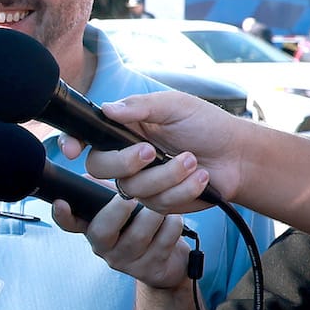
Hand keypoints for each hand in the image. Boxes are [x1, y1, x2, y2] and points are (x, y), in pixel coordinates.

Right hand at [52, 191, 192, 289]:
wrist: (170, 261)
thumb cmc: (142, 223)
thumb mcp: (122, 204)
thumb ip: (106, 188)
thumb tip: (94, 160)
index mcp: (93, 228)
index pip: (69, 224)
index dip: (63, 215)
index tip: (61, 204)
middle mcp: (104, 247)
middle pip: (102, 230)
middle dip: (119, 209)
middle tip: (133, 196)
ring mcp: (126, 261)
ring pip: (140, 232)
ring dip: (156, 213)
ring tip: (164, 203)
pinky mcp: (150, 270)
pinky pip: (165, 238)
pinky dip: (173, 223)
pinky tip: (174, 220)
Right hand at [63, 90, 248, 211]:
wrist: (238, 157)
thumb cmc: (208, 126)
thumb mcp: (174, 106)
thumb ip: (140, 107)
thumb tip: (107, 109)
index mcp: (126, 129)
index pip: (89, 135)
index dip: (73, 142)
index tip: (71, 149)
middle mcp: (128, 157)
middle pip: (99, 167)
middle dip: (125, 162)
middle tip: (152, 151)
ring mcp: (142, 182)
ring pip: (133, 189)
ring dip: (168, 175)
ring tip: (193, 161)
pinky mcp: (159, 203)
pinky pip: (158, 203)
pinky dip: (183, 189)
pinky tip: (201, 178)